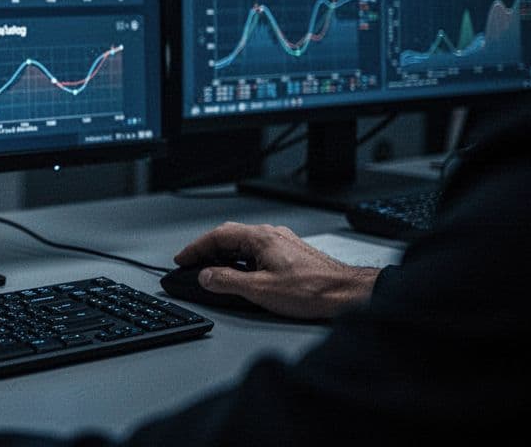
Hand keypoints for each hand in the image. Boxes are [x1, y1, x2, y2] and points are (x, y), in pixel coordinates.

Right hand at [175, 222, 379, 319]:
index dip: (195, 247)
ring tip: (212, 270)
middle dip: (207, 249)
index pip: (217, 236)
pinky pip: (257, 250)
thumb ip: (228, 282)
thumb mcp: (261, 290)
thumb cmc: (313, 290)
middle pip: (229, 235)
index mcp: (260, 238)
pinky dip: (240, 258)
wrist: (348, 294)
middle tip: (192, 262)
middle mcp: (271, 235)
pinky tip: (241, 272)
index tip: (182, 258)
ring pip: (244, 242)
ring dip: (224, 254)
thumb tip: (206, 276)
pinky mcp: (290, 254)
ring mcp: (282, 243)